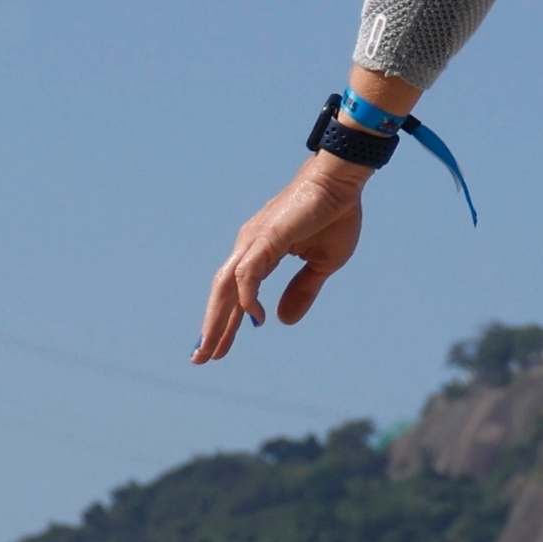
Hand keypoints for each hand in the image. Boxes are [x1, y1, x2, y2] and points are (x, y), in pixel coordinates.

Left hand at [194, 159, 364, 361]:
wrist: (342, 182)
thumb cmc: (334, 215)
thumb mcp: (321, 265)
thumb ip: (302, 291)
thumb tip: (281, 321)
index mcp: (261, 252)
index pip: (236, 294)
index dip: (227, 322)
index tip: (216, 349)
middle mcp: (250, 247)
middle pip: (222, 293)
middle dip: (212, 327)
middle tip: (200, 358)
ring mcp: (255, 241)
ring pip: (226, 286)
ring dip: (217, 319)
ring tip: (210, 348)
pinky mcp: (266, 237)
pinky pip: (249, 273)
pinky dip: (247, 297)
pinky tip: (254, 319)